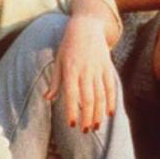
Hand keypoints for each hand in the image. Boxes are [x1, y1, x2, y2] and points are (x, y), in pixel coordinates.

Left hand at [45, 15, 115, 132]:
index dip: (72, 111)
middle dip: (87, 117)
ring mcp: (99, 70)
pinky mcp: (108, 68)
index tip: (71, 125)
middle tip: (84, 131)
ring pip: (101, 96)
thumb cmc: (69, 46)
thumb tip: (47, 98)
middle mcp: (86, 71)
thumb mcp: (58, 61)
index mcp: (71, 70)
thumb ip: (55, 81)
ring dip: (99, 113)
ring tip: (95, 126)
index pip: (72, 95)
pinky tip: (109, 113)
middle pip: (88, 99)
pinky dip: (111, 101)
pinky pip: (111, 87)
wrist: (87, 27)